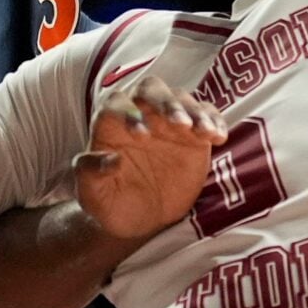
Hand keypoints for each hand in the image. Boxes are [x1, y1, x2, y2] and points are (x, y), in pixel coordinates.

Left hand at [73, 76, 226, 239]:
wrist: (140, 219)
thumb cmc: (111, 202)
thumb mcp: (91, 194)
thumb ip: (90, 173)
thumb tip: (110, 159)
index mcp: (110, 125)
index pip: (116, 104)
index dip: (127, 114)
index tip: (142, 137)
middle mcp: (140, 115)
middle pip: (150, 89)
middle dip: (164, 101)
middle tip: (177, 124)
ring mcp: (169, 123)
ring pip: (181, 98)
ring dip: (192, 111)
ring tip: (202, 131)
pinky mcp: (194, 135)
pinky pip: (207, 116)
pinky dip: (214, 121)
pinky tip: (218, 137)